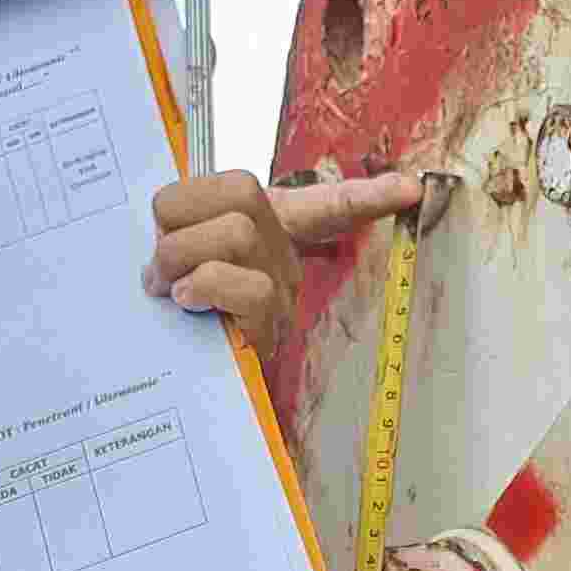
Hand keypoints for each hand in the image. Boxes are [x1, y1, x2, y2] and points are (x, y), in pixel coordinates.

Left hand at [146, 169, 426, 368]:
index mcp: (265, 236)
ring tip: (165, 285)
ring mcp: (280, 297)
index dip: (365, 196)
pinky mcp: (268, 331)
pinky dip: (205, 285)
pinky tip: (186, 302)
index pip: (324, 206)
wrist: (174, 383)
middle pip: (244, 193)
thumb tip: (165, 244)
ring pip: (239, 234)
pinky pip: (250, 288)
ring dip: (181, 254)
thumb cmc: (172, 312)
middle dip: (180, 218)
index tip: (410, 188)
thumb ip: (179, 234)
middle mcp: (283, 262)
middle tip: (159, 260)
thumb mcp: (174, 258)